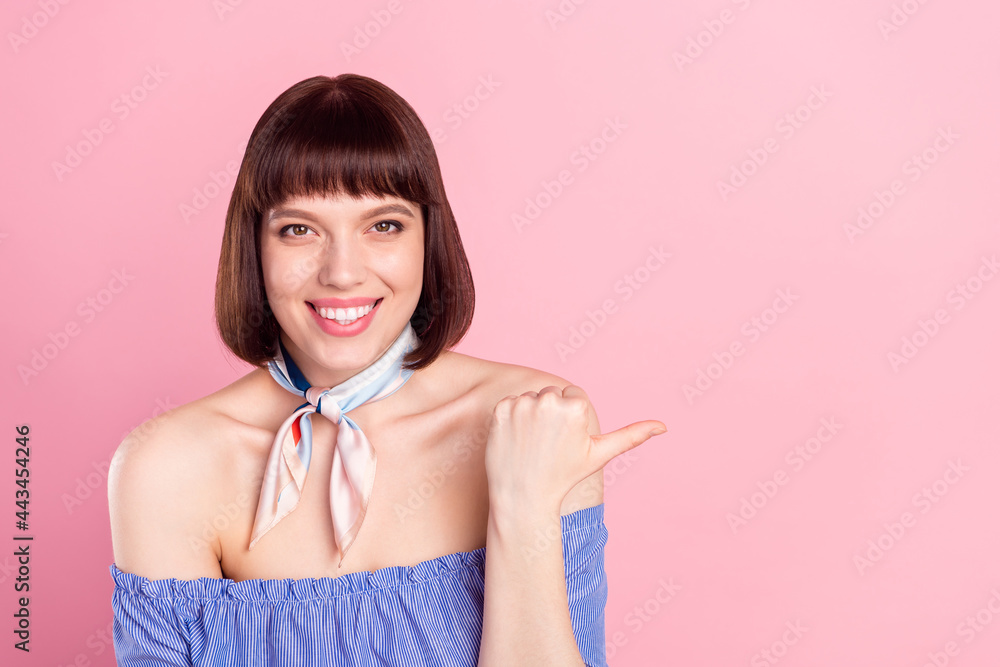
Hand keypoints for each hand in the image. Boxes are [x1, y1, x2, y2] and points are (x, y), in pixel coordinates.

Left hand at [484, 384, 665, 512]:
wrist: (523, 496)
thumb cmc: (564, 476)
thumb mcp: (599, 454)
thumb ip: (631, 436)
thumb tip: (664, 426)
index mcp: (575, 406)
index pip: (573, 397)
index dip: (570, 420)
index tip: (564, 441)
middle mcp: (548, 400)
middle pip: (551, 395)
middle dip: (550, 415)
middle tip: (547, 445)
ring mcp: (522, 404)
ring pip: (530, 398)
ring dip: (530, 415)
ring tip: (532, 444)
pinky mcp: (500, 409)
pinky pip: (509, 403)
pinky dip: (511, 419)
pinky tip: (515, 440)